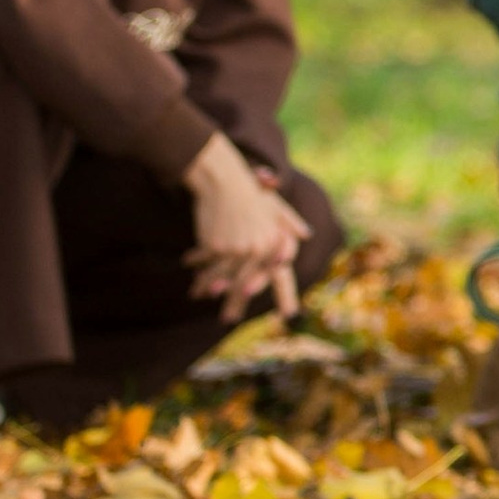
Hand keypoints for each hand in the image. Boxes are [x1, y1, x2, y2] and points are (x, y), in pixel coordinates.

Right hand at [185, 135, 311, 320]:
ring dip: (210, 290)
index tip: (289, 314)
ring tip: (199, 299)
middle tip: (229, 320)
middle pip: (248, 282)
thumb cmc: (249, 189)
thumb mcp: (274, 204)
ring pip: (225, 279)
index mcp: (276, 242)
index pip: (281, 273)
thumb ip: (289, 221)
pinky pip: (208, 267)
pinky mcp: (217, 246)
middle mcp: (260, 249)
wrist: (223, 178)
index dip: (285, 294)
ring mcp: (238, 249)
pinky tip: (192, 286)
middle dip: (236, 302)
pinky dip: (199, 275)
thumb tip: (306, 234)